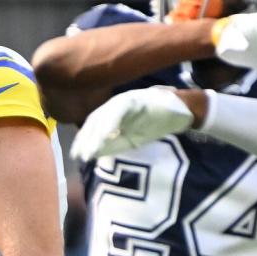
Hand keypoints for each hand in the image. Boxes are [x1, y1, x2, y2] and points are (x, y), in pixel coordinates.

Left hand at [70, 87, 194, 160]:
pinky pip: (120, 111)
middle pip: (94, 121)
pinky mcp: (136, 99)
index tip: (76, 156)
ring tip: (91, 151)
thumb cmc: (154, 124)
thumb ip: (113, 144)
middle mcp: (114, 105)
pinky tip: (106, 137)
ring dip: (96, 134)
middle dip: (86, 139)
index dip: (83, 140)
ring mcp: (124, 100)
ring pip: (105, 116)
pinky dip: (112, 123)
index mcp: (111, 113)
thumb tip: (93, 155)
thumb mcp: (131, 139)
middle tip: (80, 156)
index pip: (92, 126)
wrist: (180, 111)